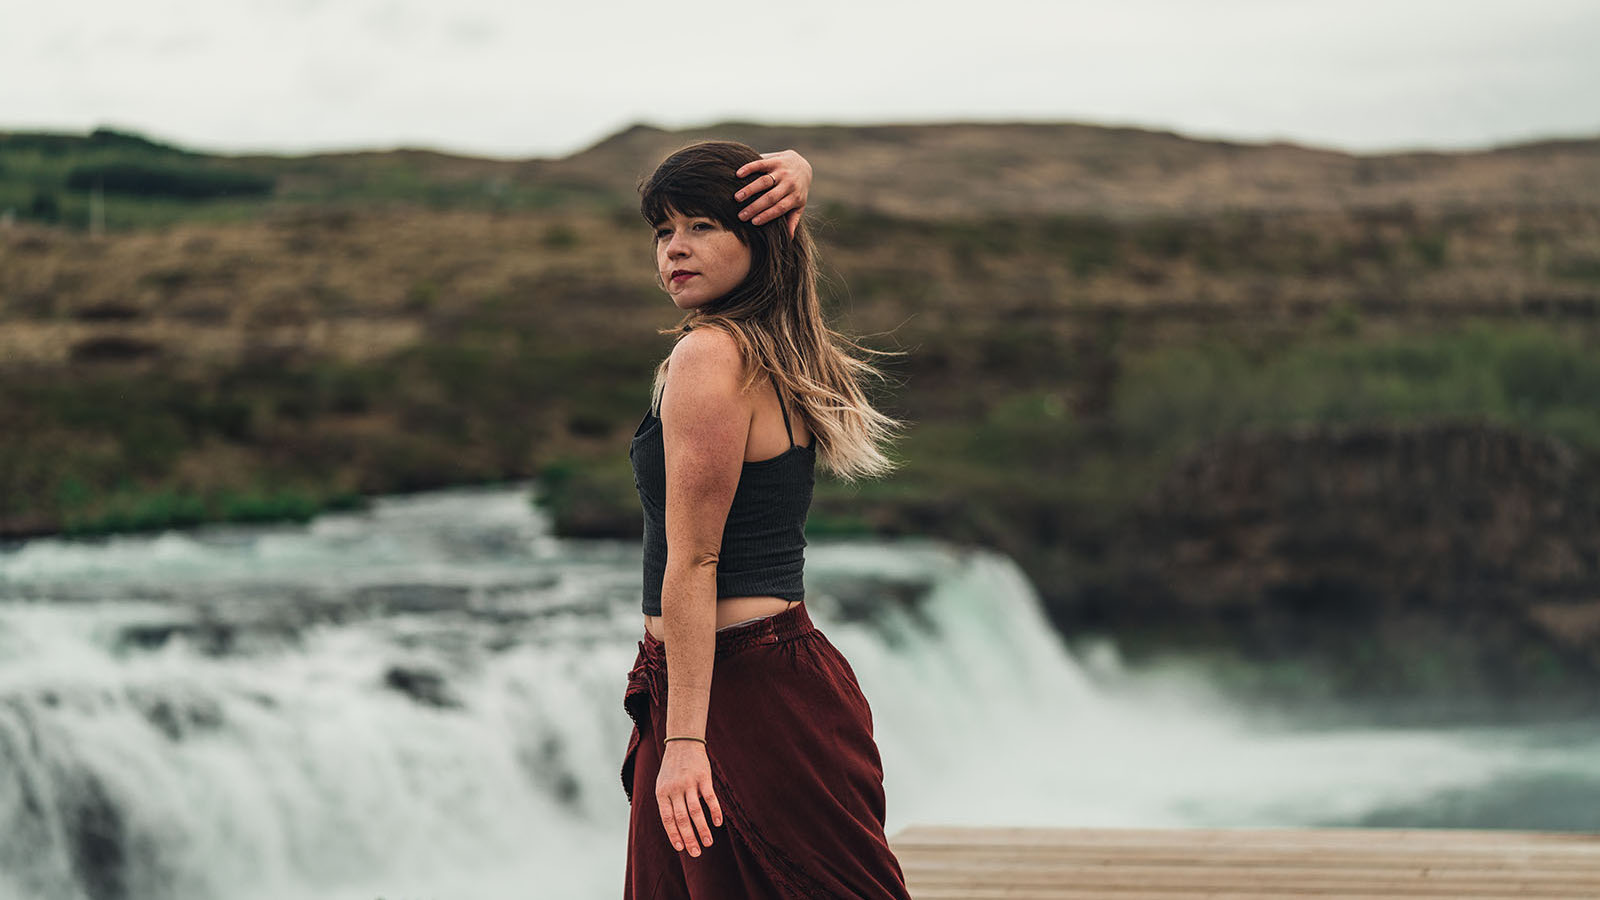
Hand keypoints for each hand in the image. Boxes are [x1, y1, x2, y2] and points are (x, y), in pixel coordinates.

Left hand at [656, 739, 722, 856]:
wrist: (683, 743)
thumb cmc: (672, 769)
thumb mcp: (663, 784)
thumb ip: (668, 804)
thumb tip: (676, 829)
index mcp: (662, 793)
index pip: (667, 819)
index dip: (674, 834)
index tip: (681, 848)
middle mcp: (675, 789)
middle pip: (682, 818)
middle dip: (689, 838)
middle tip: (696, 853)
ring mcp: (689, 783)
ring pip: (696, 811)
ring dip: (702, 829)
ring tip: (708, 843)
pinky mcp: (703, 777)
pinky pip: (710, 798)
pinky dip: (714, 811)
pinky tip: (718, 823)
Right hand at [734, 149, 811, 238]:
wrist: (802, 165)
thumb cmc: (797, 190)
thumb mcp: (799, 205)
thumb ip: (793, 220)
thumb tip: (789, 239)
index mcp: (794, 197)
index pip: (779, 208)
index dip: (767, 215)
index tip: (753, 222)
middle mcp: (789, 184)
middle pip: (770, 197)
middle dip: (755, 207)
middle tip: (741, 215)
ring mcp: (782, 171)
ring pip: (764, 181)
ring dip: (750, 190)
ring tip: (737, 198)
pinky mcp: (775, 160)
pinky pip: (761, 164)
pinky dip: (749, 168)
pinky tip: (738, 174)